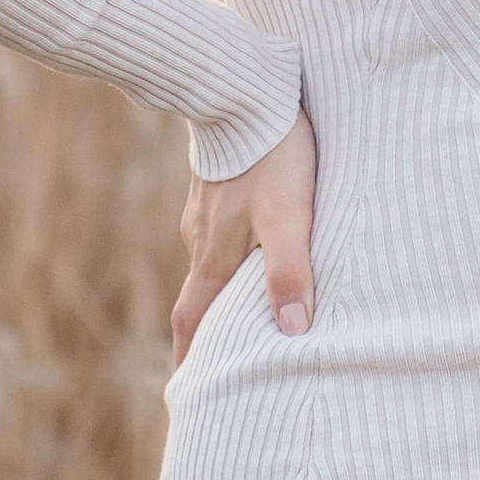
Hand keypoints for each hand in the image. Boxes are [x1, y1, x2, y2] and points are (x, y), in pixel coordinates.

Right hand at [171, 106, 316, 363]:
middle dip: (205, 334)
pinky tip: (249, 247)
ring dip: (219, 291)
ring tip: (240, 311)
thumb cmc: (273, 154)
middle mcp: (201, 238)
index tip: (190, 392)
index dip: (191, 360)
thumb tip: (290, 331)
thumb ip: (290, 272)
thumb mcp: (289, 216)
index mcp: (213, 255)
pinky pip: (219, 229)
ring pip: (209, 261)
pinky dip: (229, 253)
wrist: (242, 86)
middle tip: (215, 363)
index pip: (192, 322)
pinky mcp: (216, 182)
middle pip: (198, 297)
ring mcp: (205, 209)